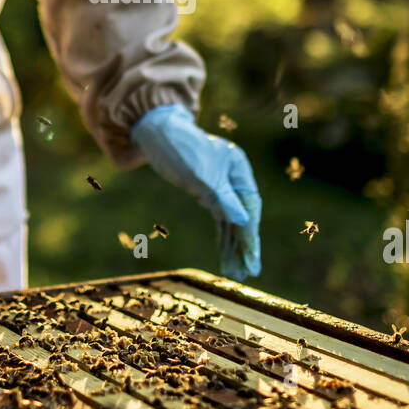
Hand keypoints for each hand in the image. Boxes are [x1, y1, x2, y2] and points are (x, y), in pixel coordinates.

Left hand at [129, 104, 260, 280]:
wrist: (156, 134)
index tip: (252, 261)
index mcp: (239, 168)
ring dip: (232, 247)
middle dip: (243, 246)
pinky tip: (225, 256)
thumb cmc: (180, 149)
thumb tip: (244, 221)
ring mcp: (223, 186)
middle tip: (246, 274)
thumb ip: (222, 198)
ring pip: (231, 221)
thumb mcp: (200, 175)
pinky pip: (220, 219)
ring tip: (234, 274)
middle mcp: (234, 178)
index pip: (250, 207)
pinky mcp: (209, 193)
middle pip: (244, 216)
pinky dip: (222, 237)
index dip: (250, 235)